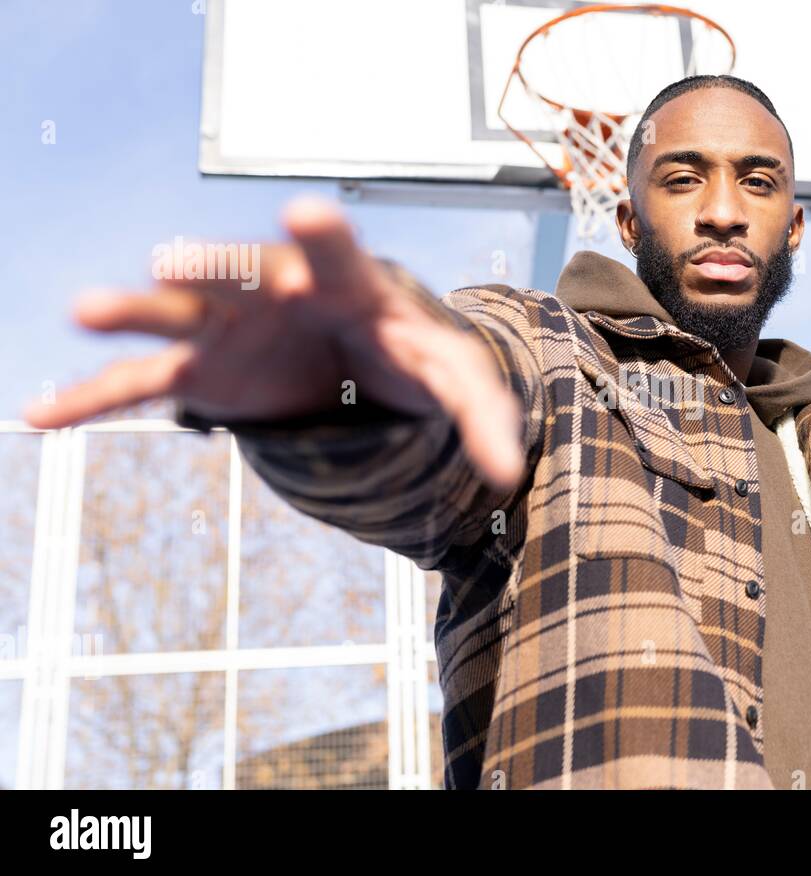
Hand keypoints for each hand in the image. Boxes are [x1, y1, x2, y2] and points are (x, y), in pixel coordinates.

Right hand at [22, 197, 525, 489]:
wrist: (357, 355)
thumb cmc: (408, 352)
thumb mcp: (453, 378)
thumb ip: (483, 415)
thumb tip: (514, 474)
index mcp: (349, 287)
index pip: (340, 258)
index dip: (325, 242)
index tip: (308, 216)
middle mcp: (279, 294)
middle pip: (244, 276)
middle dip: (215, 272)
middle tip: (177, 265)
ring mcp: (233, 331)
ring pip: (177, 318)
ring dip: (135, 315)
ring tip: (86, 311)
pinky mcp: (202, 373)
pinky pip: (140, 386)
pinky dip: (94, 400)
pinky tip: (39, 416)